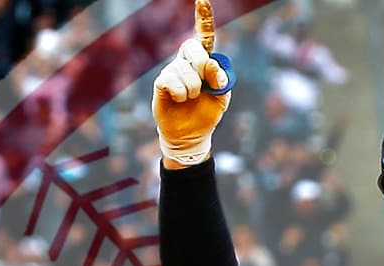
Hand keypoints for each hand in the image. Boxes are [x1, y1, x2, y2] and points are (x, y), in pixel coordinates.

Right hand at [153, 0, 231, 166]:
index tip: (202, 0)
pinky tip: (178, 100)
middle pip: (194, 48)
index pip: (204, 36)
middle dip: (203, 67)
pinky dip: (181, 94)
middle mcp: (186, 60)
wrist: (191, 134)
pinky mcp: (161, 82)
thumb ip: (221, 78)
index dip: (203, 18)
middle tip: (205, 86)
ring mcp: (172, 70)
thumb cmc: (207, 111)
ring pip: (186, 72)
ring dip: (194, 90)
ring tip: (190, 99)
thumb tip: (212, 67)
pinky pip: (172, 81)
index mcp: (203, 60)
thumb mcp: (221, 95)